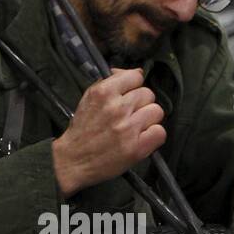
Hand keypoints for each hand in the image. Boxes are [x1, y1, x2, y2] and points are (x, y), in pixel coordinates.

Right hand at [51, 68, 164, 197]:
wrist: (74, 160)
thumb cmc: (82, 131)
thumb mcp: (89, 98)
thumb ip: (111, 82)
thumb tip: (137, 72)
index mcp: (103, 92)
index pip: (135, 76)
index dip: (134, 86)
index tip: (129, 95)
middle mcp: (117, 108)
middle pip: (148, 94)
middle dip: (141, 103)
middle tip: (130, 115)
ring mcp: (128, 128)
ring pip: (157, 111)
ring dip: (148, 119)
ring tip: (136, 127)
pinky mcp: (136, 148)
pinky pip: (160, 132)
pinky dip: (154, 135)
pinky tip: (142, 138)